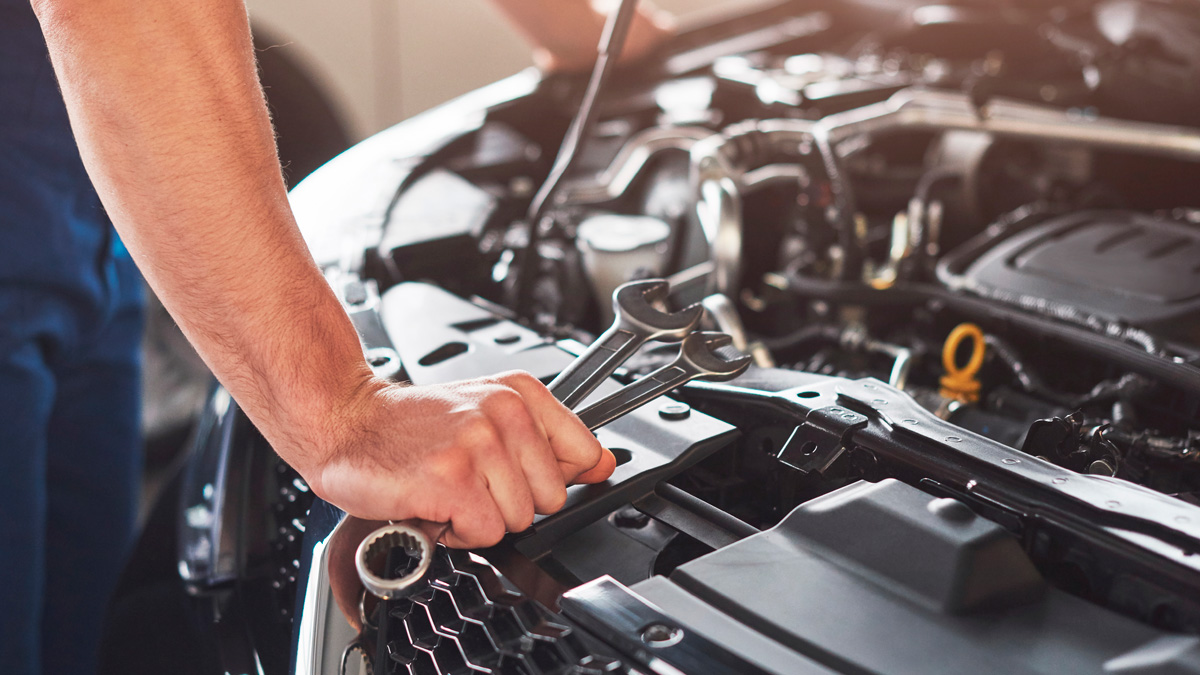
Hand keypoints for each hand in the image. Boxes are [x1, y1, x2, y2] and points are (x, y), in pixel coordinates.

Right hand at [306, 370, 615, 548]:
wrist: (345, 421)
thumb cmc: (410, 425)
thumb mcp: (487, 413)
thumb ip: (550, 439)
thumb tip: (603, 463)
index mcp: (519, 393)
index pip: (583, 453)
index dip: (549, 478)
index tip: (517, 474)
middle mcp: (504, 412)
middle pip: (551, 498)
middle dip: (510, 503)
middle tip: (468, 480)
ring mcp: (479, 444)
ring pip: (518, 520)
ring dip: (478, 519)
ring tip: (447, 490)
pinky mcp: (452, 479)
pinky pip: (485, 534)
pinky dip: (455, 533)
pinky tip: (433, 505)